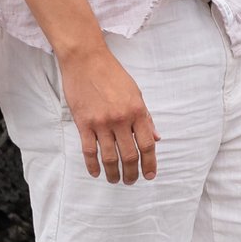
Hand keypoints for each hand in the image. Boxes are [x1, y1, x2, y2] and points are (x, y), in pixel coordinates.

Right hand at [57, 43, 159, 183]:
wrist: (86, 60)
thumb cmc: (112, 74)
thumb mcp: (136, 93)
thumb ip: (146, 117)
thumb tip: (156, 137)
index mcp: (137, 111)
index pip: (147, 144)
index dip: (150, 163)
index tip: (150, 175)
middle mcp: (121, 119)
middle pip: (129, 155)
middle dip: (132, 173)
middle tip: (131, 181)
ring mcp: (101, 122)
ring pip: (109, 157)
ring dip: (114, 173)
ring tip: (115, 180)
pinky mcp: (84, 123)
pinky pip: (89, 150)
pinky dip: (93, 165)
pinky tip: (96, 172)